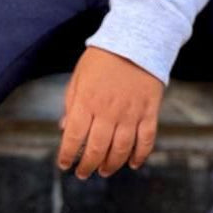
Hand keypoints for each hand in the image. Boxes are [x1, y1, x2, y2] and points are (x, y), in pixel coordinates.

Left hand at [57, 47, 163, 179]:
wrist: (136, 39)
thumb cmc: (103, 58)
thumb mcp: (79, 77)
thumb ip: (71, 103)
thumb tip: (64, 130)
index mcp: (87, 101)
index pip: (73, 137)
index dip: (67, 155)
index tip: (64, 164)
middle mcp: (108, 110)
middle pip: (97, 149)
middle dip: (87, 166)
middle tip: (83, 173)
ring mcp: (131, 112)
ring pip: (121, 150)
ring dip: (111, 165)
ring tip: (104, 171)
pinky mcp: (149, 111)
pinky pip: (146, 140)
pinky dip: (140, 156)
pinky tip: (133, 164)